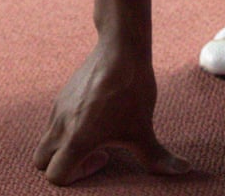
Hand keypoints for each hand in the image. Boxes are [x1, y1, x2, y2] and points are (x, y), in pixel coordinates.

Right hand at [33, 39, 188, 184]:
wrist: (121, 48)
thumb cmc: (132, 90)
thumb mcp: (144, 129)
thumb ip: (157, 159)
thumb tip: (184, 171)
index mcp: (77, 140)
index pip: (55, 176)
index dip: (78, 176)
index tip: (103, 157)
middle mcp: (60, 124)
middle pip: (40, 160)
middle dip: (61, 164)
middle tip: (92, 150)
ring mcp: (59, 106)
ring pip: (47, 138)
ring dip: (65, 143)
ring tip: (97, 130)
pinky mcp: (63, 92)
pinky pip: (55, 118)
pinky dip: (67, 125)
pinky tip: (96, 112)